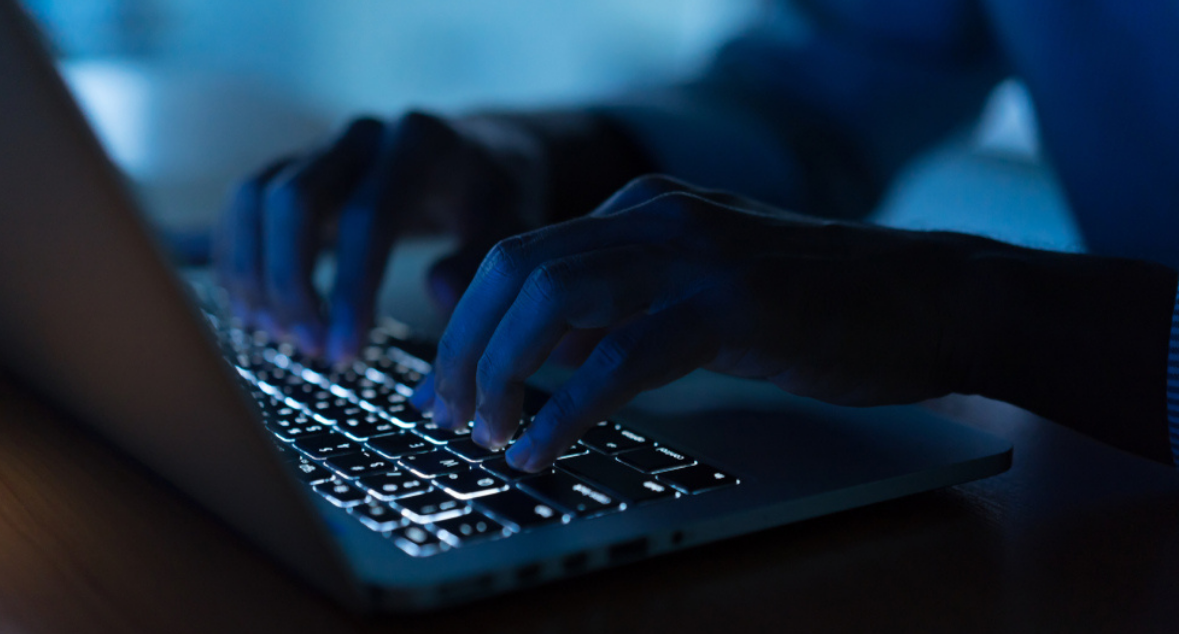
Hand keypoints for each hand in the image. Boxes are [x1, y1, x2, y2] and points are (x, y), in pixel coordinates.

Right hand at [214, 112, 543, 362]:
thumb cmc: (494, 201)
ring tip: (277, 335)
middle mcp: (363, 136)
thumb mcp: (511, 228)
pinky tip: (256, 310)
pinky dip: (239, 257)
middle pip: (294, 200)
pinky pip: (245, 203)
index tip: (345, 352)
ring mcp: (323, 146)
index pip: (368, 217)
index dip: (349, 289)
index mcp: (420, 144)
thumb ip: (481, 261)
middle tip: (309, 349)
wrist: (478, 158)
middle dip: (292, 284)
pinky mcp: (295, 166)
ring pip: (256, 198)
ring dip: (255, 272)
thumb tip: (439, 293)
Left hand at [413, 175, 990, 470]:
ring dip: (502, 375)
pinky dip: (567, 409)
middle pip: (514, 270)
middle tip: (450, 415)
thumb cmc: (818, 306)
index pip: (518, 255)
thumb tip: (533, 351)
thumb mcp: (696, 292)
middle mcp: (654, 215)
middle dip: (464, 349)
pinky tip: (543, 448)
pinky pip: (621, 355)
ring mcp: (694, 253)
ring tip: (487, 435)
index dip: (464, 324)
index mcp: (640, 207)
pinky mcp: (731, 304)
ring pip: (551, 300)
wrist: (931, 296)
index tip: (442, 385)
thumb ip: (617, 307)